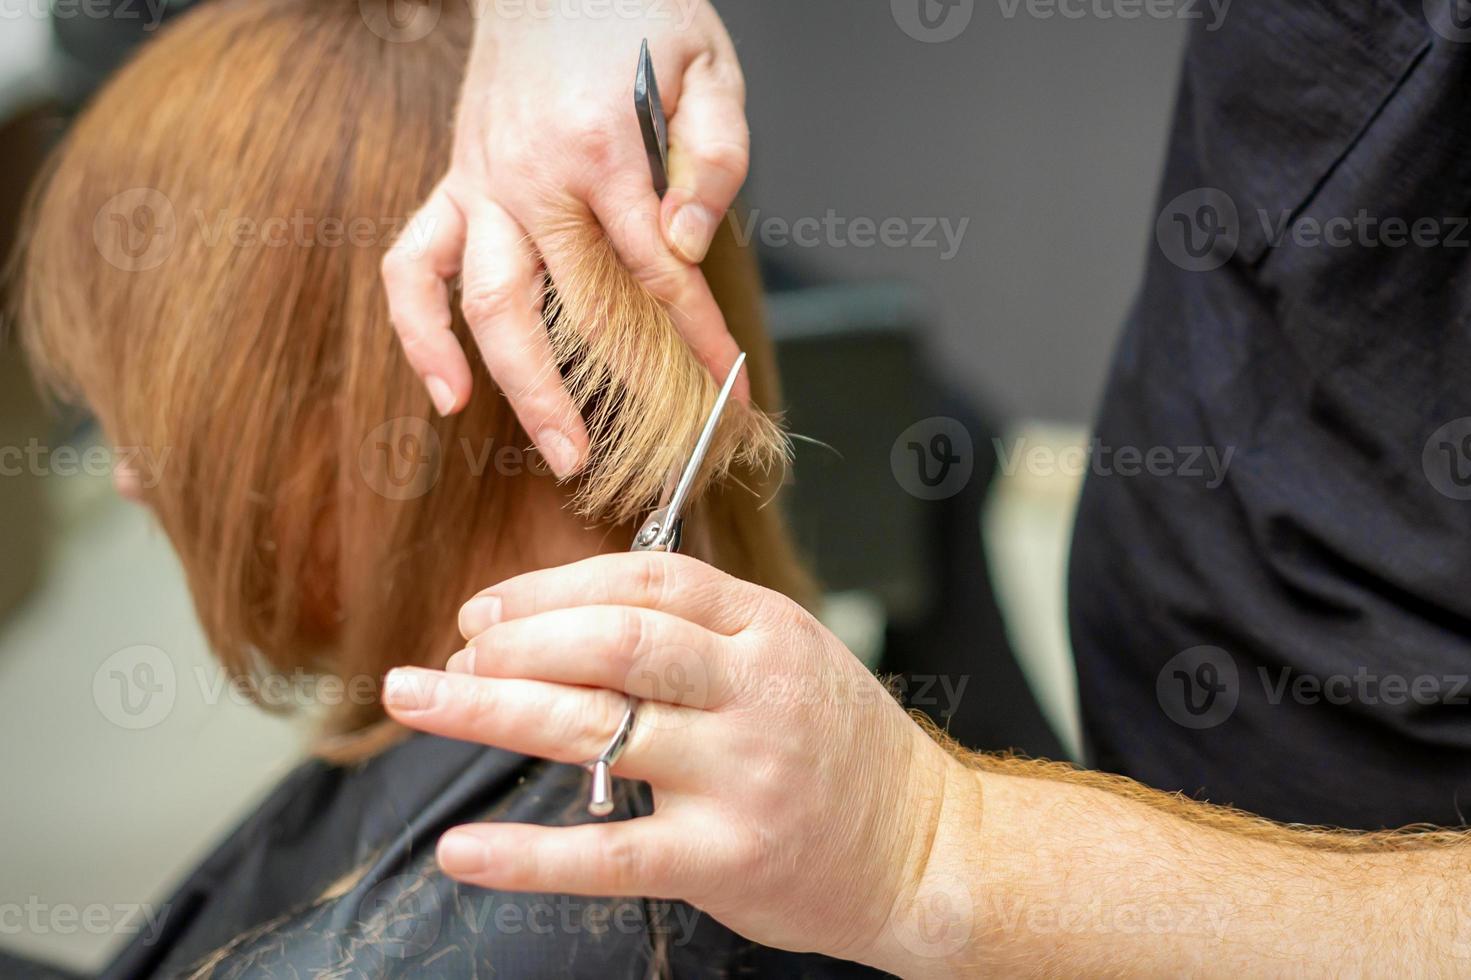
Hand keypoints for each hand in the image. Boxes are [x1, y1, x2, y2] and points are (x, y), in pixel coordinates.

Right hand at [381, 2, 749, 477]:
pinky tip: (444, 389)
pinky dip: (418, 331)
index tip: (728, 389)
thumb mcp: (709, 68)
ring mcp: (483, 184)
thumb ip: (712, 157)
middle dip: (612, 390)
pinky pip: (412, 266)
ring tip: (558, 449)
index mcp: (602, 148)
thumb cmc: (638, 16)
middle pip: (572, 307)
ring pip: (486, 302)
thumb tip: (687, 245)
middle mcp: (532, 176)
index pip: (658, 270)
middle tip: (641, 457)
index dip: (697, 338)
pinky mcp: (455, 186)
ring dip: (519, 385)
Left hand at [381, 552, 973, 973]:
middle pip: (614, 642)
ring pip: (599, 727)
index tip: (485, 610)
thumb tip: (571, 617)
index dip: (552, 588)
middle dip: (513, 640)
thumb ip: (701, 632)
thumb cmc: (842, 747)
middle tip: (448, 656)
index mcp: (768, 629)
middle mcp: (755, 692)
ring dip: (490, 709)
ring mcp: (741, 775)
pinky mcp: (726, 860)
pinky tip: (461, 850)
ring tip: (415, 698)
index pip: (646, 581)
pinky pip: (610, 853)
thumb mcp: (792, 657)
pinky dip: (526, 854)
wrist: (927, 850)